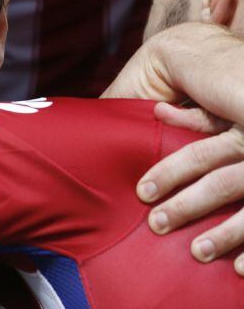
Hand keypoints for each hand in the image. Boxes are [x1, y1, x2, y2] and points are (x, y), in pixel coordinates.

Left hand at [137, 104, 243, 275]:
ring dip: (224, 235)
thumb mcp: (234, 108)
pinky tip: (238, 270)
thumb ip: (201, 116)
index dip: (169, 173)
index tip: (142, 192)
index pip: (201, 154)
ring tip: (196, 252)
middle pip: (221, 184)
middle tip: (157, 224)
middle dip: (186, 206)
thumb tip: (158, 110)